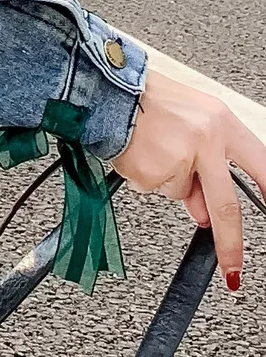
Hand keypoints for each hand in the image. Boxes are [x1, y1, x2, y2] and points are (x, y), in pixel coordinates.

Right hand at [111, 68, 265, 288]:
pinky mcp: (150, 170)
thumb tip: (203, 211)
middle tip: (233, 267)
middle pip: (225, 204)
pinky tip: (138, 153)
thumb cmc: (149, 99)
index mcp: (221, 123)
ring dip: (167, 181)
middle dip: (230, 242)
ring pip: (179, 191)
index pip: (259, 167)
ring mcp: (178, 157)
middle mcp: (205, 140)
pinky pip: (153, 188)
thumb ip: (204, 164)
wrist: (106, 89)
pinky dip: (145, 177)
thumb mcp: (189, 123)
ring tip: (152, 149)